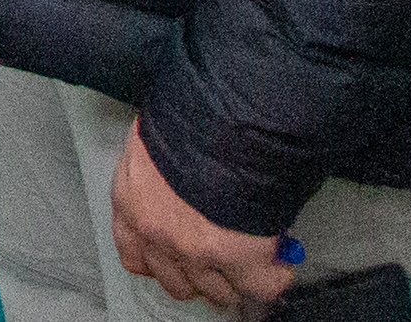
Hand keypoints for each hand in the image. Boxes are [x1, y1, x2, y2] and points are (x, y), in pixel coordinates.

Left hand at [107, 126, 291, 314]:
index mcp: (131, 203)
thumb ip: (160, 176)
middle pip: (178, 283)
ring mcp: (195, 252)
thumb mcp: (154, 144)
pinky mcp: (237, 258)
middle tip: (221, 262)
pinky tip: (279, 265)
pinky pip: (260, 287)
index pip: (136, 257)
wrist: (219, 121)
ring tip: (251, 264)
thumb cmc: (185, 119)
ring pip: (217, 292)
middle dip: (200, 276)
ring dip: (234, 280)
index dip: (163, 262)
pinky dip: (272, 279)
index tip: (180, 259)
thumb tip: (184, 188)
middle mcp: (156, 235)